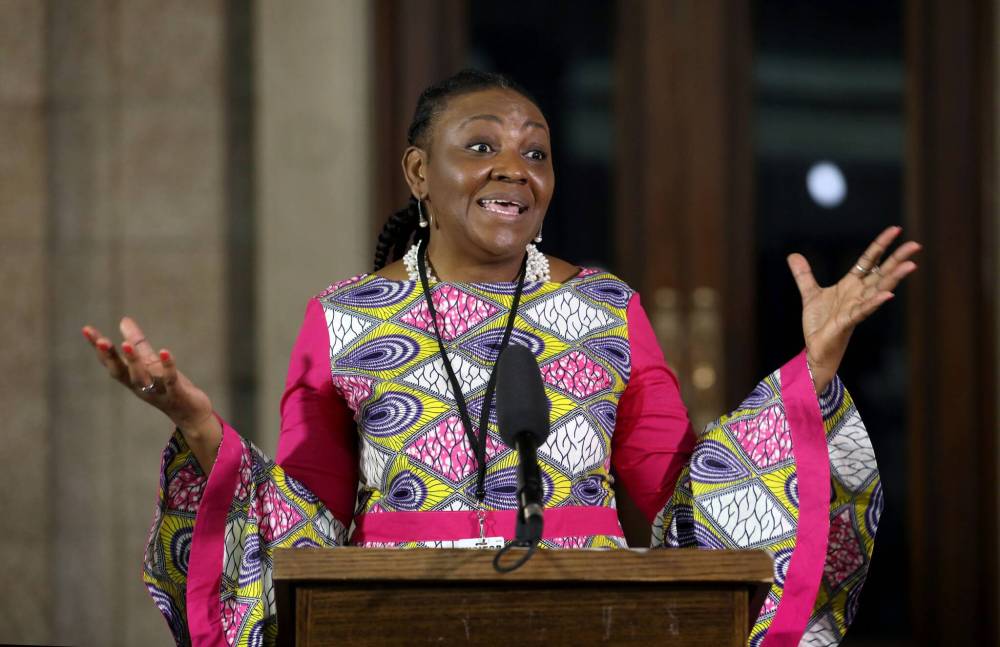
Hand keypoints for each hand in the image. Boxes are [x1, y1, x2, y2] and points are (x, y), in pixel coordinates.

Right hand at [82, 317, 220, 467]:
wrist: (192, 416)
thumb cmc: (168, 388)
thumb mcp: (152, 364)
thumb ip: (138, 344)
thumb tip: (124, 320)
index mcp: (132, 379)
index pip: (112, 362)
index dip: (99, 348)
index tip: (86, 329)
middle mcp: (141, 387)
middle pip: (121, 372)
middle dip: (110, 357)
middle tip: (101, 340)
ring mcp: (158, 391)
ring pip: (142, 377)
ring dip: (133, 362)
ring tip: (126, 344)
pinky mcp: (177, 394)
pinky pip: (171, 380)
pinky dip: (167, 367)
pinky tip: (165, 352)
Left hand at [787, 226, 919, 392]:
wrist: (815, 348)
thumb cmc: (819, 323)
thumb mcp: (809, 293)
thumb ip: (804, 275)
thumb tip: (793, 255)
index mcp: (851, 284)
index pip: (869, 260)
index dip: (881, 245)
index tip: (896, 229)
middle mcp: (858, 294)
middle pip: (882, 272)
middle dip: (897, 258)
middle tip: (915, 245)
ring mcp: (856, 307)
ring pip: (879, 289)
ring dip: (894, 278)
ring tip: (911, 265)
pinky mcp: (848, 322)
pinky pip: (864, 311)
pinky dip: (874, 302)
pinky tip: (887, 295)